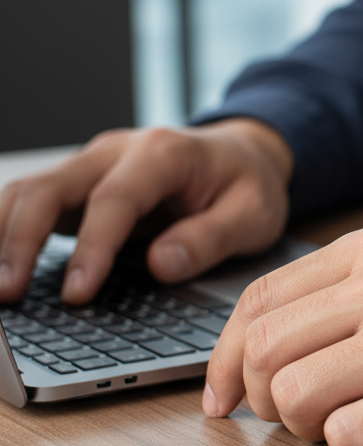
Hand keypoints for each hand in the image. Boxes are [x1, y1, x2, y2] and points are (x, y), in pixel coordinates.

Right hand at [0, 119, 293, 303]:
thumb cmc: (250, 186)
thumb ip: (210, 238)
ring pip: (29, 191)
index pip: (114, 200)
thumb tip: (160, 265)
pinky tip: (0, 266)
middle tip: (8, 293)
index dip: (92, 248)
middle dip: (20, 240)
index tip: (77, 294)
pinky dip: (8, 231)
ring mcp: (93, 166)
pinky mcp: (81, 186)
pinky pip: (33, 203)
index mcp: (164, 153)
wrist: (244, 155)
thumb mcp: (254, 214)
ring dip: (2, 236)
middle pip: (50, 188)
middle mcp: (117, 152)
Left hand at [204, 221, 362, 445]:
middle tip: (293, 417)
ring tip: (349, 426)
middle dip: (261, 397)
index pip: (261, 297)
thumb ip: (361, 286)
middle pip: (264, 349)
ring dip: (307, 427)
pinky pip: (348, 439)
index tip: (223, 392)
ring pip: (293, 396)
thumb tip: (283, 341)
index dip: (224, 354)